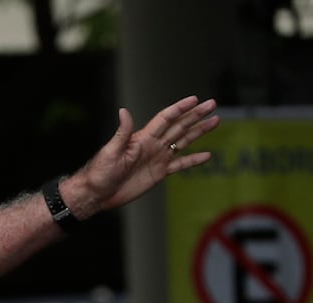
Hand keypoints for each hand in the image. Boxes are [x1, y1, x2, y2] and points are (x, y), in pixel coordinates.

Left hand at [64, 97, 219, 216]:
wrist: (98, 193)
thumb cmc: (100, 171)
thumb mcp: (111, 151)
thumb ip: (122, 133)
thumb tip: (124, 111)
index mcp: (143, 138)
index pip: (166, 118)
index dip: (180, 109)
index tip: (194, 99)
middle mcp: (153, 145)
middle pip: (179, 126)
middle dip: (196, 115)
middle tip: (212, 104)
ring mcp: (157, 158)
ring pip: (183, 141)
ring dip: (199, 132)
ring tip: (214, 122)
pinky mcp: (159, 173)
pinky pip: (180, 164)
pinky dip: (193, 160)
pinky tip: (206, 156)